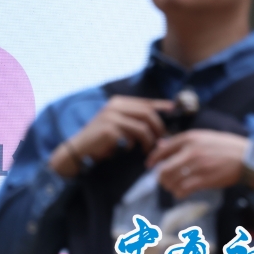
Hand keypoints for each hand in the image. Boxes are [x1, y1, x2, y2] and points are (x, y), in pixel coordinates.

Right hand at [50, 96, 172, 177]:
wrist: (79, 149)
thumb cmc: (100, 139)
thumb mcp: (117, 124)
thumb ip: (133, 120)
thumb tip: (158, 122)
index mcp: (117, 102)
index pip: (145, 102)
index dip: (161, 105)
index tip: (174, 110)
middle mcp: (114, 106)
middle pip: (147, 113)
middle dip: (158, 127)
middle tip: (162, 140)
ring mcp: (112, 117)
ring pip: (143, 127)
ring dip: (149, 140)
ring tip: (148, 149)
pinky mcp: (110, 129)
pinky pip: (133, 138)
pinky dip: (135, 146)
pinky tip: (130, 151)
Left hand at [146, 130, 249, 198]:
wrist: (248, 158)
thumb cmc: (224, 147)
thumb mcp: (202, 137)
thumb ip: (180, 141)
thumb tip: (159, 145)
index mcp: (189, 138)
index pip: (163, 149)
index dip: (153, 159)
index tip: (149, 166)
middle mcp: (191, 151)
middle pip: (164, 169)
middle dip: (161, 178)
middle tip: (163, 181)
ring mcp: (198, 166)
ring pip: (173, 181)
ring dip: (169, 187)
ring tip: (172, 188)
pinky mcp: (206, 179)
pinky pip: (184, 189)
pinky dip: (179, 193)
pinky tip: (180, 194)